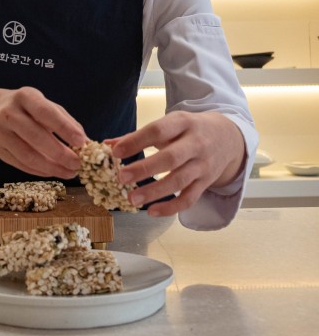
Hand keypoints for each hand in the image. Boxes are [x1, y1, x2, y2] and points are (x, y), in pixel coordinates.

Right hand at [0, 86, 86, 178]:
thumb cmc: (30, 109)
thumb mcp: (47, 106)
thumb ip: (67, 122)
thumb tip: (87, 143)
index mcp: (25, 97)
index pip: (45, 112)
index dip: (64, 128)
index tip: (81, 142)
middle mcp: (9, 113)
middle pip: (35, 137)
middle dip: (60, 153)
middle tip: (77, 164)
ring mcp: (0, 132)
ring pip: (27, 155)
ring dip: (51, 167)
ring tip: (69, 172)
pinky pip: (21, 165)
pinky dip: (40, 171)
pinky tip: (54, 172)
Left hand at [110, 111, 246, 216]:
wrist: (227, 136)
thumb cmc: (189, 129)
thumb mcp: (169, 124)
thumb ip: (138, 136)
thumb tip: (108, 145)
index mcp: (183, 123)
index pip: (158, 131)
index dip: (137, 141)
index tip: (116, 152)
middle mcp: (196, 144)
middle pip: (170, 158)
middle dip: (144, 169)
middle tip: (121, 177)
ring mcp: (203, 165)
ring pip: (179, 181)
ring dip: (154, 192)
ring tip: (132, 199)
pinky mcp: (206, 183)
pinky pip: (189, 198)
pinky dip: (171, 207)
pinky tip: (152, 211)